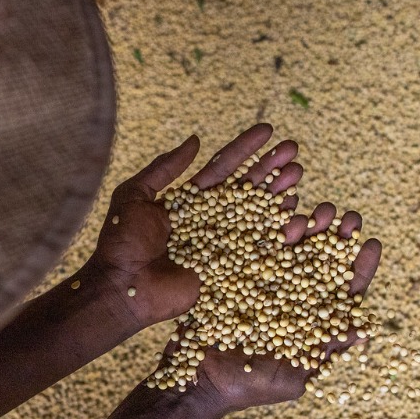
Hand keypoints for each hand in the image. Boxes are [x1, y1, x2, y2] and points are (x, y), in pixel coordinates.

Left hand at [83, 124, 310, 326]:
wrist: (121, 288)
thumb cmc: (121, 243)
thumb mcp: (134, 196)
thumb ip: (163, 168)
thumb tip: (195, 139)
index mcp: (191, 202)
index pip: (224, 169)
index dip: (246, 149)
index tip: (268, 130)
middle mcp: (212, 222)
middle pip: (249, 190)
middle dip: (272, 168)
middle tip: (293, 149)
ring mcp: (224, 246)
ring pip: (260, 216)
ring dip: (281, 195)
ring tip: (298, 176)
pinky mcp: (230, 272)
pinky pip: (261, 253)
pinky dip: (282, 237)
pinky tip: (298, 219)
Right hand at [151, 178, 382, 418]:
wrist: (197, 380)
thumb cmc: (248, 386)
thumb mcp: (292, 376)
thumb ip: (322, 351)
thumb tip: (362, 331)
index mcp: (312, 319)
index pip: (344, 291)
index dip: (359, 268)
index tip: (372, 244)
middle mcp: (292, 295)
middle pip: (322, 260)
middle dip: (338, 237)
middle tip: (348, 219)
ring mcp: (266, 281)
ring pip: (294, 245)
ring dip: (312, 225)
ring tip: (321, 210)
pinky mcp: (238, 271)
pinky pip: (258, 241)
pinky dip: (273, 222)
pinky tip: (287, 205)